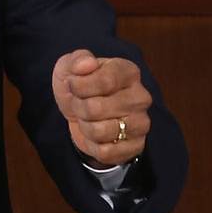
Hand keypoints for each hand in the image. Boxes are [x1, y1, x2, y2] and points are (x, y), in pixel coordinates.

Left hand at [51, 49, 150, 167]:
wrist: (81, 115)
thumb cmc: (79, 87)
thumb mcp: (70, 66)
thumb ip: (77, 60)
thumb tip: (88, 64)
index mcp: (129, 72)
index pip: (104, 81)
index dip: (79, 86)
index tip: (72, 84)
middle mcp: (141, 97)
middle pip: (97, 108)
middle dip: (79, 108)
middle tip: (80, 104)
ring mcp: (141, 123)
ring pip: (100, 131)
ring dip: (85, 127)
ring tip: (88, 119)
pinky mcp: (136, 147)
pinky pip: (106, 152)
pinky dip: (93, 146)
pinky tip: (96, 136)